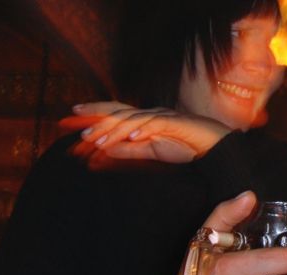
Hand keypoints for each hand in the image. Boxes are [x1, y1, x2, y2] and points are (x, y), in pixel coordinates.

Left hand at [60, 101, 230, 163]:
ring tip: (97, 140)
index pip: (115, 112)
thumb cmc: (186, 146)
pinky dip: (142, 130)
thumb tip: (105, 150)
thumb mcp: (152, 151)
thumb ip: (130, 150)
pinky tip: (131, 137)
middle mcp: (151, 113)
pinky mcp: (176, 122)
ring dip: (114, 129)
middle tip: (74, 127)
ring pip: (133, 119)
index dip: (94, 111)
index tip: (72, 114)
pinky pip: (156, 124)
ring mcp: (163, 116)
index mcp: (144, 119)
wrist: (215, 145)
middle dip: (95, 117)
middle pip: (119, 111)